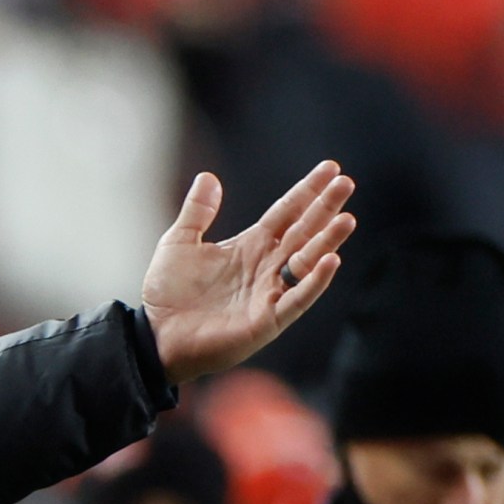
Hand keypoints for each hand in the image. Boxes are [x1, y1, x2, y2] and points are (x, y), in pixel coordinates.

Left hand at [142, 162, 354, 383]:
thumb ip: (197, 212)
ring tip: (347, 219)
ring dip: (328, 241)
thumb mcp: (179, 243)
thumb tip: (208, 176)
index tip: (331, 167)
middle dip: (326, 208)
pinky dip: (315, 281)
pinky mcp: (268, 319)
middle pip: (304, 231)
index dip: (308, 191)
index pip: (287, 212)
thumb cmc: (168, 293)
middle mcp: (267, 266)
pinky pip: (298, 298)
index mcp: (251, 246)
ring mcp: (270, 293)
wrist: (157, 335)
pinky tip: (330, 260)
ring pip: (308, 262)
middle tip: (346, 183)